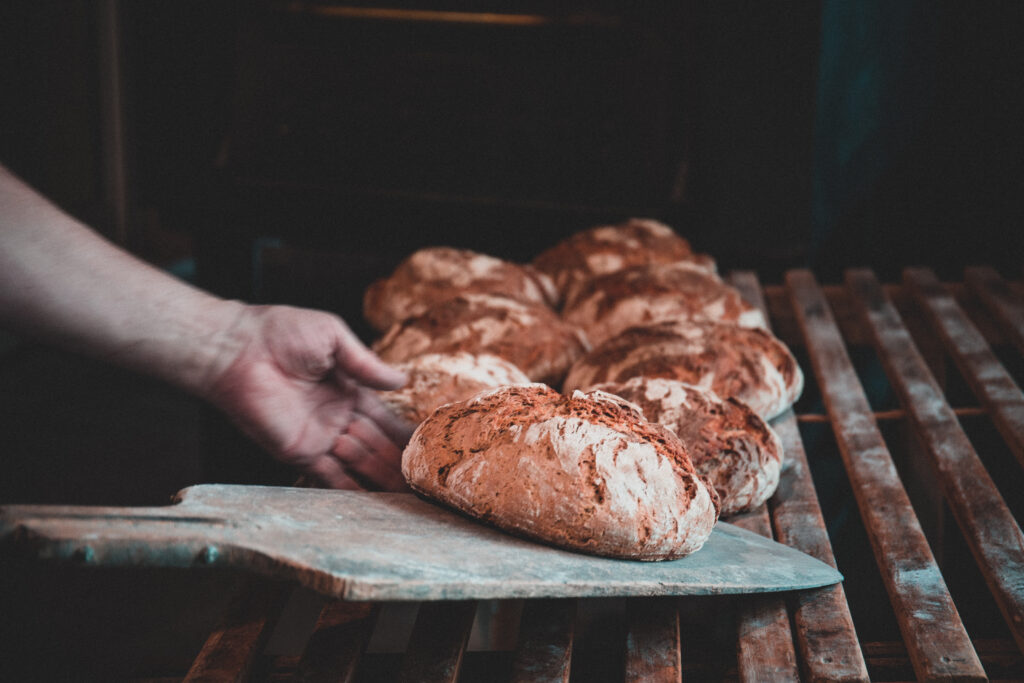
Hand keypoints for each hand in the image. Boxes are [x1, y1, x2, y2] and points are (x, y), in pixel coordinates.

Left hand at [204, 305, 413, 489]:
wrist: (237, 349)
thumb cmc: (281, 332)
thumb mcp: (332, 336)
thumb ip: (365, 364)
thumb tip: (401, 382)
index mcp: (347, 390)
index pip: (384, 417)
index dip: (405, 431)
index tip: (430, 444)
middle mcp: (337, 416)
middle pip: (376, 444)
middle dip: (400, 460)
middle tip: (429, 477)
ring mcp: (319, 436)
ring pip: (359, 462)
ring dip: (383, 477)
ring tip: (413, 493)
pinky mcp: (300, 451)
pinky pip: (329, 476)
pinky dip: (352, 490)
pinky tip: (376, 502)